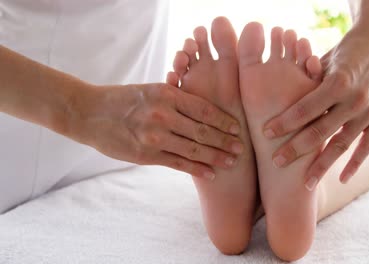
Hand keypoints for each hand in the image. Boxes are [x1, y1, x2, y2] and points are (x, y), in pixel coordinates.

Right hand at [68, 83, 243, 179]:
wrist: (90, 113)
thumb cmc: (124, 99)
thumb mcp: (152, 90)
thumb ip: (177, 99)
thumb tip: (204, 110)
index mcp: (167, 94)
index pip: (204, 109)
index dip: (224, 120)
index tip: (237, 128)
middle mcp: (163, 115)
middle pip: (203, 131)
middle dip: (226, 141)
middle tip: (242, 148)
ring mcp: (155, 137)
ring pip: (194, 149)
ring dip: (216, 157)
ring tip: (231, 162)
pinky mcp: (147, 155)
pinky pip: (178, 164)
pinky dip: (197, 169)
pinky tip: (211, 174)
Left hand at [262, 7, 368, 188]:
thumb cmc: (343, 49)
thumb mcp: (324, 59)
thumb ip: (305, 80)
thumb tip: (275, 95)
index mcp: (338, 82)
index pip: (304, 108)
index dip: (284, 123)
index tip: (265, 134)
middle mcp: (356, 99)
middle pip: (320, 131)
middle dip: (296, 149)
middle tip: (276, 163)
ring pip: (342, 145)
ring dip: (323, 165)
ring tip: (306, 183)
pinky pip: (366, 146)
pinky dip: (354, 164)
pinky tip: (340, 179)